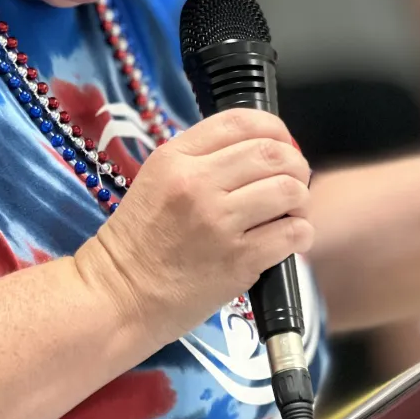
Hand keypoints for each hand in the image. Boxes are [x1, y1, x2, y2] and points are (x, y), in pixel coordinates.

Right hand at [78, 109, 312, 344]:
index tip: (282, 143)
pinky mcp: (239, 260)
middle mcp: (198, 183)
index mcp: (175, 158)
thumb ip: (199, 160)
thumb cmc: (137, 242)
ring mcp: (220, 222)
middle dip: (295, 163)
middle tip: (294, 179)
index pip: (240, 121)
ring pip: (288, 189)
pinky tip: (290, 237)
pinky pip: (292, 233)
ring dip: (301, 198)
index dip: (274, 128)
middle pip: (271, 152)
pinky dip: (301, 232)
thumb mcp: (155, 181)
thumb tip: (255, 153)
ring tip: (292, 210)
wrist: (118, 297)